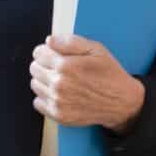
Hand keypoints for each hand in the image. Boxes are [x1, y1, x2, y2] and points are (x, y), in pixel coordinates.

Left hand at [30, 34, 144, 131]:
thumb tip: (49, 41)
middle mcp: (59, 84)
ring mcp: (58, 102)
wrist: (121, 102)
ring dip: (44, 81)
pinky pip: (38, 102)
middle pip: (34, 68)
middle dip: (44, 65)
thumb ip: (70, 42)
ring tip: (61, 80)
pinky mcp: (59, 115)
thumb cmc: (109, 73)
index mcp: (66, 66)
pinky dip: (45, 97)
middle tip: (59, 67)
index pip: (39, 53)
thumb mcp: (96, 49)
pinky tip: (59, 94)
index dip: (46, 51)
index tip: (53, 54)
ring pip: (35, 85)